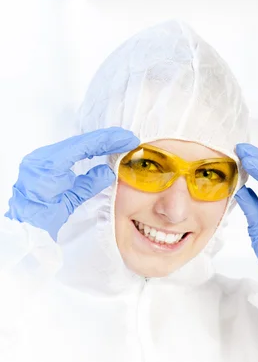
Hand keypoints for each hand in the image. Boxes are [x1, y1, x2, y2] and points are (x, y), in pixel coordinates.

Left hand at [5, 127, 139, 241]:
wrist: (24, 223)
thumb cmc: (42, 216)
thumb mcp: (69, 202)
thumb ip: (89, 184)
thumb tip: (108, 171)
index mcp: (51, 163)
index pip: (84, 145)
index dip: (108, 140)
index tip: (126, 139)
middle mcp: (46, 156)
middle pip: (81, 142)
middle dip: (106, 139)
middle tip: (127, 139)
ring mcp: (44, 158)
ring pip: (76, 145)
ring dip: (98, 144)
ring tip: (118, 143)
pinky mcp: (46, 163)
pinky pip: (69, 152)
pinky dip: (87, 150)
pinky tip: (99, 150)